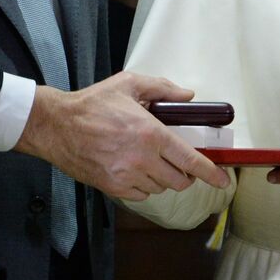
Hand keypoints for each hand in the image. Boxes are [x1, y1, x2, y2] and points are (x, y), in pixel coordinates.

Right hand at [15, 72, 230, 200]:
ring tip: (153, 162)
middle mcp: (141, 159)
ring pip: (160, 188)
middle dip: (186, 174)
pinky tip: (137, 171)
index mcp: (152, 135)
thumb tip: (188, 96)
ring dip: (163, 179)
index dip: (212, 173)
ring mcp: (125, 176)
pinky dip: (145, 187)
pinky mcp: (110, 187)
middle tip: (180, 162)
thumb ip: (163, 89)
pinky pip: (140, 195)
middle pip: (179, 180)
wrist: (55, 125)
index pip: (191, 161)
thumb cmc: (92, 104)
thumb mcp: (130, 84)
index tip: (224, 181)